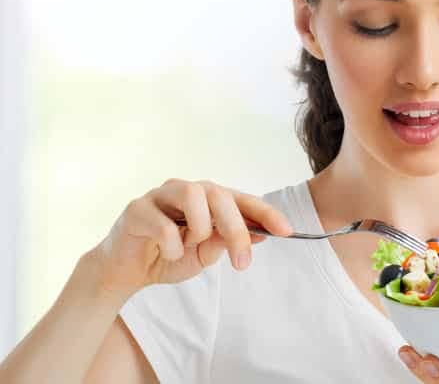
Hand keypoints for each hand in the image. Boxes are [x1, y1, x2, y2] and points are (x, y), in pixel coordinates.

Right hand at [90, 178, 292, 298]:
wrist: (127, 272)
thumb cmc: (169, 256)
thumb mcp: (205, 254)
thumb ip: (226, 241)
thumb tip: (260, 234)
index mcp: (207, 199)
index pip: (241, 199)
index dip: (266, 212)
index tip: (287, 231)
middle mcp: (186, 190)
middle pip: (219, 194)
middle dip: (237, 229)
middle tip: (242, 262)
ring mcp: (160, 196)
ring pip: (192, 193)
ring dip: (201, 225)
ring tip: (193, 245)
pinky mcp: (136, 210)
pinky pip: (161, 222)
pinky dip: (171, 244)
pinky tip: (168, 254)